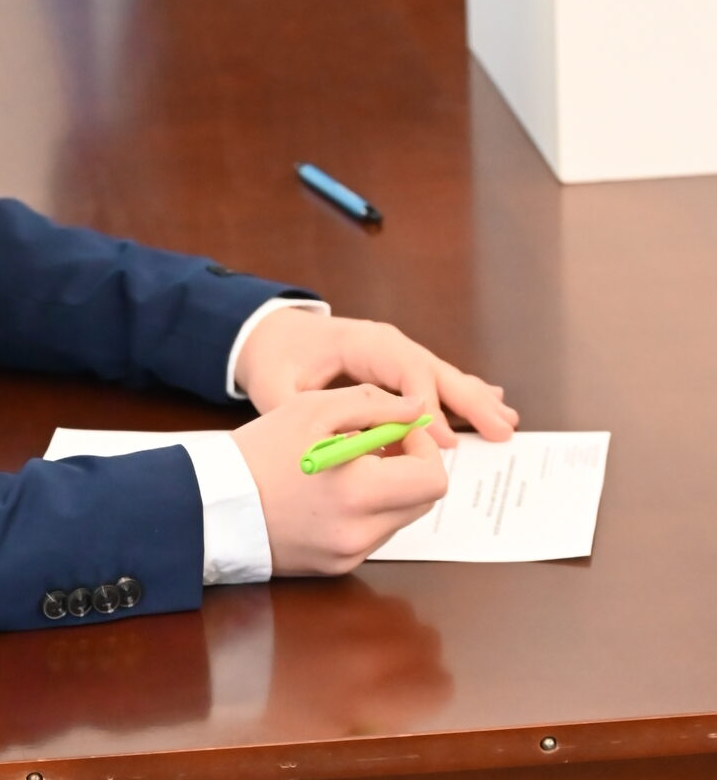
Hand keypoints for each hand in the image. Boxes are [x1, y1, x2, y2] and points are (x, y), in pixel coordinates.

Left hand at [232, 311, 517, 446]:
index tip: (442, 442)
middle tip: (499, 431)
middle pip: (436, 372)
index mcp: (363, 342)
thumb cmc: (276, 358)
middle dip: (469, 402)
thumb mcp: (276, 386)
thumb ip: (303, 412)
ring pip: (444, 376)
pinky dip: (464, 395)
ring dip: (476, 400)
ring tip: (506, 423)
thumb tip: (339, 444)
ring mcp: (397, 355)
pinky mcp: (399, 369)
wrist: (272, 334)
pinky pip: (437, 382)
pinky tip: (492, 407)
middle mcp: (388, 345)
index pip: (405, 372)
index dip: (426, 408)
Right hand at [232, 385, 447, 574]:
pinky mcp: (337, 567)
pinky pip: (372, 534)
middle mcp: (360, 533)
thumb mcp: (312, 410)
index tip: (395, 431)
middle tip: (374, 444)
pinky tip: (331, 492)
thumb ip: (374, 405)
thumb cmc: (257, 453)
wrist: (210, 507)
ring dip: (388, 489)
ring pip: (399, 518)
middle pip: (422, 502)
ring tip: (345, 467)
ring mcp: (349, 555)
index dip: (423, 448)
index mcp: (359, 493)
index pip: (432, 479)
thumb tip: (417, 410)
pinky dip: (365, 510)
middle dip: (409, 468)